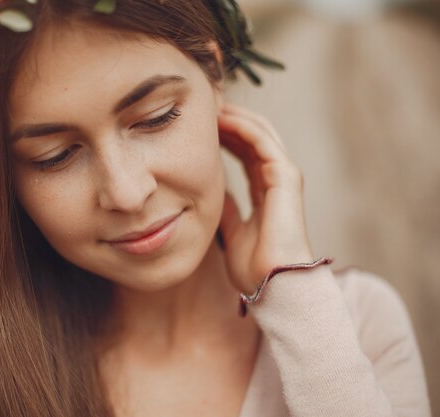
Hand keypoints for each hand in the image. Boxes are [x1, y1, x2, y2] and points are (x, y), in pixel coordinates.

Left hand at [217, 103, 314, 294]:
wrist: (273, 285)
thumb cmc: (254, 266)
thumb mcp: (232, 231)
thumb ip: (227, 210)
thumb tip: (214, 194)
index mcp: (265, 190)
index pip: (245, 151)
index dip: (225, 134)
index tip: (200, 124)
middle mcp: (276, 178)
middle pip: (253, 136)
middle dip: (229, 118)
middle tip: (202, 104)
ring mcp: (284, 175)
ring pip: (259, 132)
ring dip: (235, 115)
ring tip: (209, 103)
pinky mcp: (286, 177)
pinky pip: (262, 142)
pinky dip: (243, 126)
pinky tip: (222, 118)